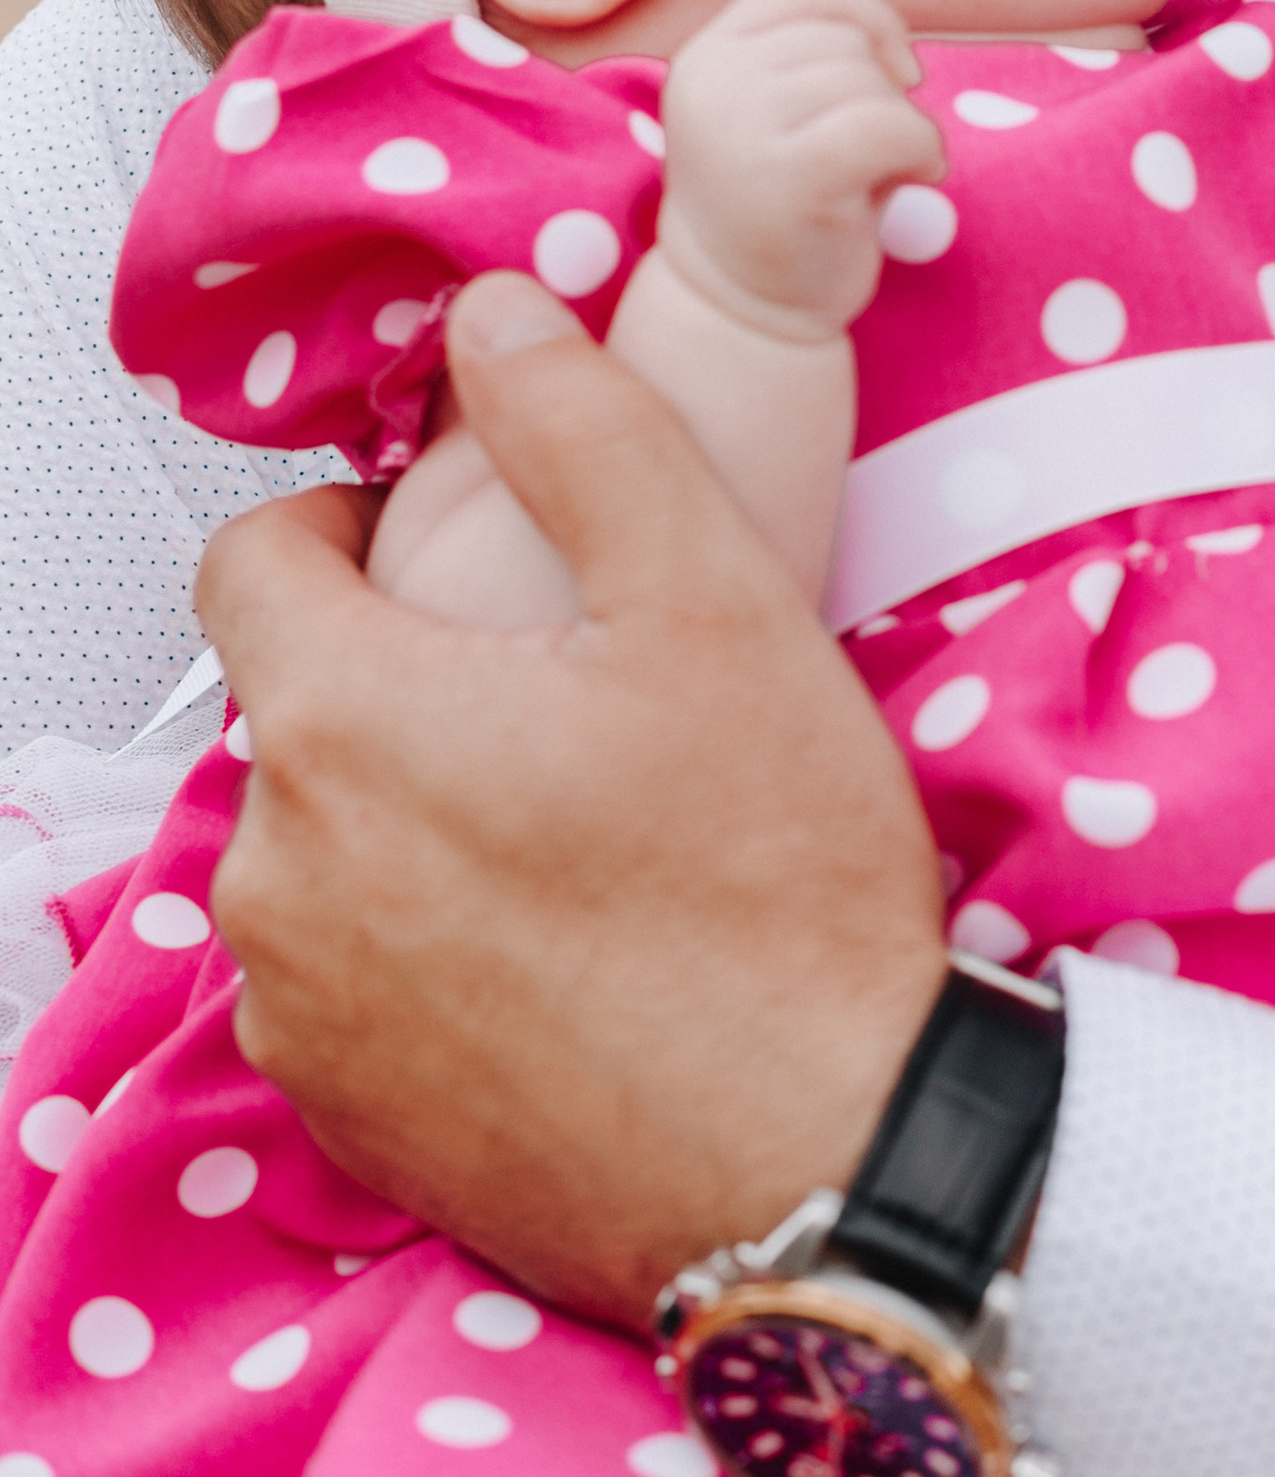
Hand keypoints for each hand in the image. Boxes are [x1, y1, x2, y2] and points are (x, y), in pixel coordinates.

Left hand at [199, 270, 947, 1329]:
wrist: (828, 1160)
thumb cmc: (775, 891)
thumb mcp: (713, 598)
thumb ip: (584, 427)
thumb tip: (495, 315)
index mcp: (345, 726)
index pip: (244, 562)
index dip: (336, 525)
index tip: (429, 540)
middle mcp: (281, 879)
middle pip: (298, 713)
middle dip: (404, 681)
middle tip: (562, 695)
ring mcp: (309, 1017)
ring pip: (325, 853)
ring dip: (415, 821)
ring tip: (579, 833)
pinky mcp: (355, 1124)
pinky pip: (354, 985)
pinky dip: (432, 950)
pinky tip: (569, 953)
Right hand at [656, 0, 944, 341]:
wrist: (742, 313)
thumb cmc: (781, 206)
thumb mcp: (777, 113)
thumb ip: (814, 58)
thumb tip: (899, 49)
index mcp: (704, 57)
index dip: (868, 19)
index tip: (896, 73)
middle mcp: (711, 82)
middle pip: (844, 41)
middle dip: (884, 92)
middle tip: (870, 157)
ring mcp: (742, 127)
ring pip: (872, 85)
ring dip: (904, 126)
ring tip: (879, 175)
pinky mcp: (791, 176)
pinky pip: (890, 126)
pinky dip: (924, 149)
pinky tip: (918, 178)